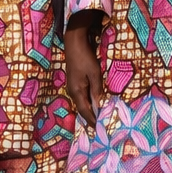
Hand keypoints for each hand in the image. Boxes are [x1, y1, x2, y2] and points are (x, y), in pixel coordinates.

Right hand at [64, 13, 105, 127]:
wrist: (74, 43)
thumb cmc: (85, 58)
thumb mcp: (94, 74)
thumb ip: (97, 91)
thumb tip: (99, 106)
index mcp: (76, 91)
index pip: (85, 111)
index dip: (92, 120)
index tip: (99, 129)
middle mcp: (72, 91)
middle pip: (82, 108)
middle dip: (90, 117)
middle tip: (100, 126)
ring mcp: (72, 86)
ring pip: (81, 102)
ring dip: (89, 110)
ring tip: (98, 117)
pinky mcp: (74, 81)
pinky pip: (81, 96)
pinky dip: (87, 101)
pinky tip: (93, 102)